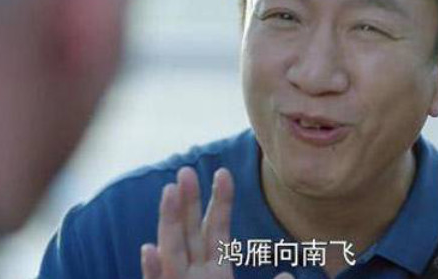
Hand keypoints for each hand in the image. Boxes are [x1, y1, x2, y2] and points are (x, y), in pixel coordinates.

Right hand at [141, 167, 292, 278]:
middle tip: (186, 169)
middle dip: (187, 203)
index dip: (220, 202)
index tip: (224, 173)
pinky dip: (152, 272)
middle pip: (189, 233)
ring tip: (169, 192)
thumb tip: (288, 276)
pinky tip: (149, 249)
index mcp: (214, 275)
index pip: (216, 230)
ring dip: (168, 224)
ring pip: (171, 253)